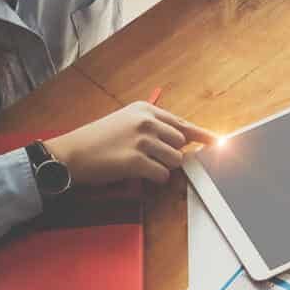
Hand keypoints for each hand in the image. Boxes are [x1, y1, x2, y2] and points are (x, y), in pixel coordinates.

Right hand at [45, 102, 216, 185]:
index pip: (184, 124)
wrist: (70, 153)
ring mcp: (142, 140)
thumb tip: (187, 140)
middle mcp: (146, 122)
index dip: (202, 136)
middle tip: (149, 157)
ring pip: (175, 161)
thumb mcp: (127, 122)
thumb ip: (156, 128)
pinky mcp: (137, 160)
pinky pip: (163, 175)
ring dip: (162, 167)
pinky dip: (154, 178)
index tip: (218, 142)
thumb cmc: (99, 140)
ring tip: (139, 163)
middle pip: (182, 145)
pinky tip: (136, 173)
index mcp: (145, 110)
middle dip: (171, 155)